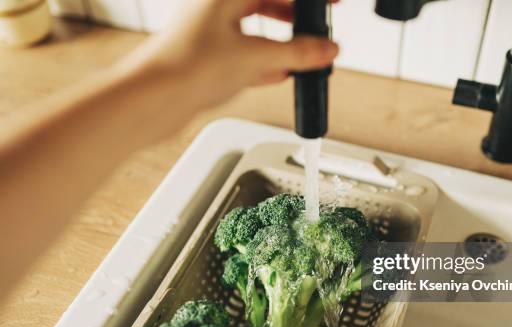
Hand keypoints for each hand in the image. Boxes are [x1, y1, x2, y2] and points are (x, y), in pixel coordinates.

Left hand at [125, 0, 339, 108]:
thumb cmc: (185, 65)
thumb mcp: (254, 56)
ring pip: (255, 30)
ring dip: (282, 42)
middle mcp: (216, 8)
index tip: (330, 4)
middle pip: (266, 3)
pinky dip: (266, 63)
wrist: (150, 100)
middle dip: (296, 17)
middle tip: (319, 28)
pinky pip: (245, 55)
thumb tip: (326, 49)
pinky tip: (282, 73)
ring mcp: (211, 34)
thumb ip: (296, 53)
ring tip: (306, 54)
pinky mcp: (208, 59)